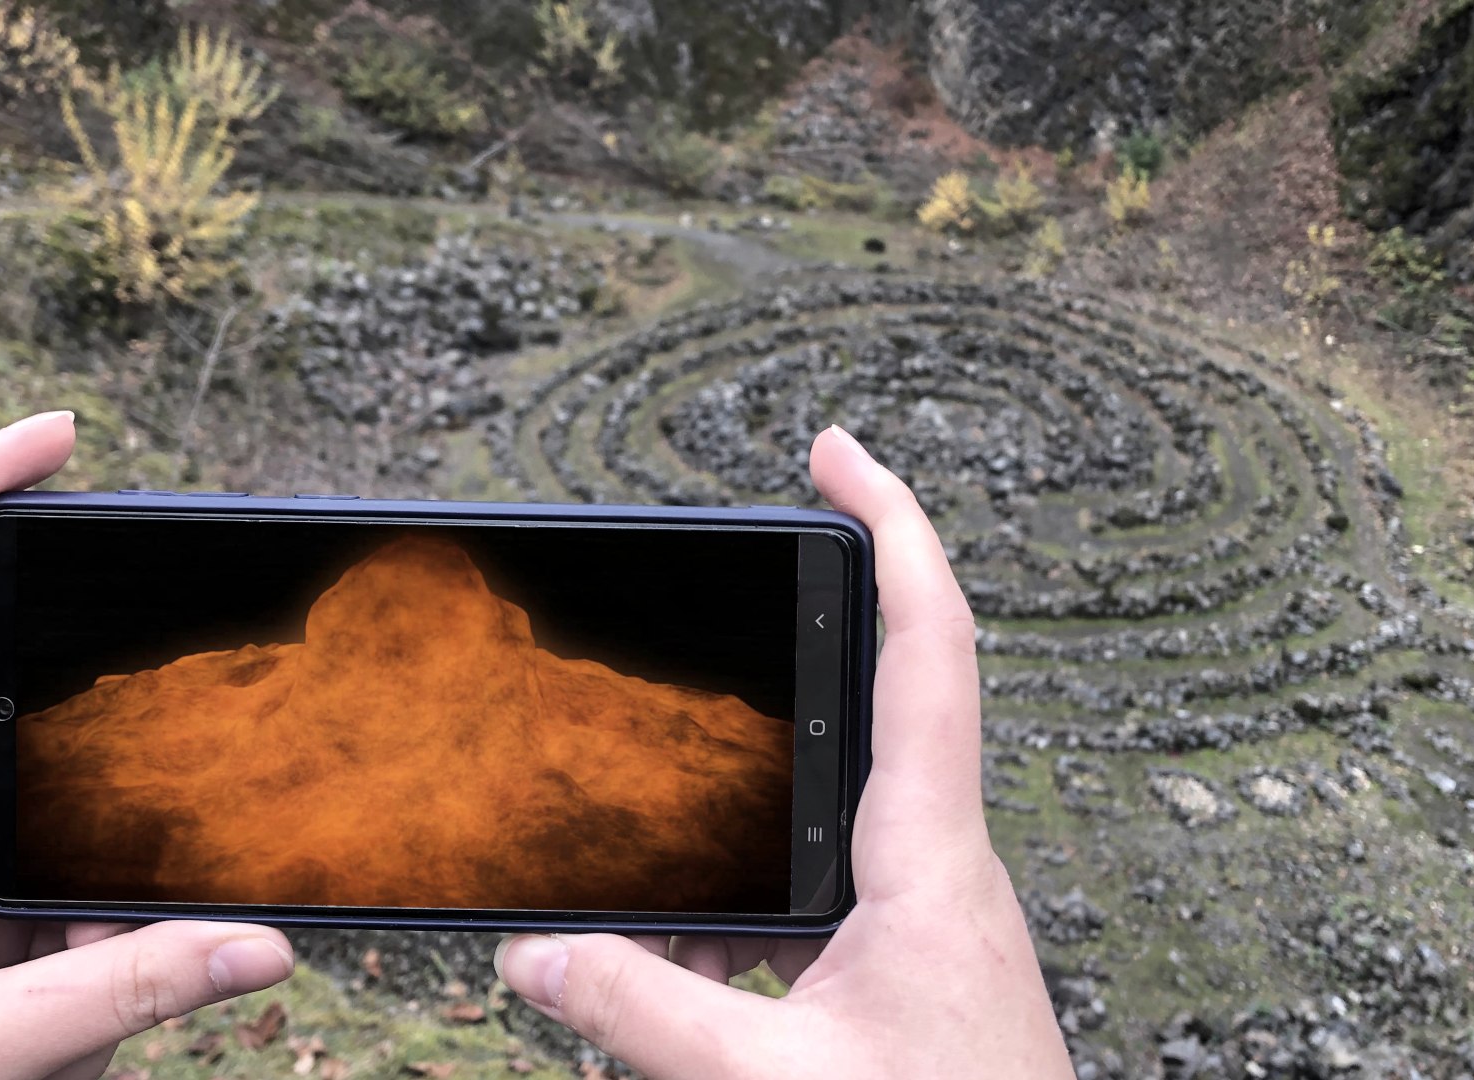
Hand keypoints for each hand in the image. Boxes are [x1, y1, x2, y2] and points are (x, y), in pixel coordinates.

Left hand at [0, 412, 294, 1079]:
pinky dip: (97, 928)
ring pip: (48, 798)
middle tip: (156, 727)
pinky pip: (58, 875)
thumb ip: (117, 994)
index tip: (54, 436)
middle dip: (93, 708)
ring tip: (75, 983)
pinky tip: (87, 1005)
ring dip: (98, 882)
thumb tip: (261, 942)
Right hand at [494, 425, 1071, 1077]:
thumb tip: (534, 956)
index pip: (928, 648)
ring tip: (688, 760)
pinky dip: (749, 874)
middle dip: (827, 605)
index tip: (840, 449)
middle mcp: (939, 860)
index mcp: (932, 855)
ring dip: (769, 763)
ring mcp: (926, 907)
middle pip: (891, 684)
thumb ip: (645, 1015)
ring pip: (840, 790)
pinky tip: (687, 921)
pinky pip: (817, 876)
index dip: (894, 528)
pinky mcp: (903, 958)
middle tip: (769, 533)